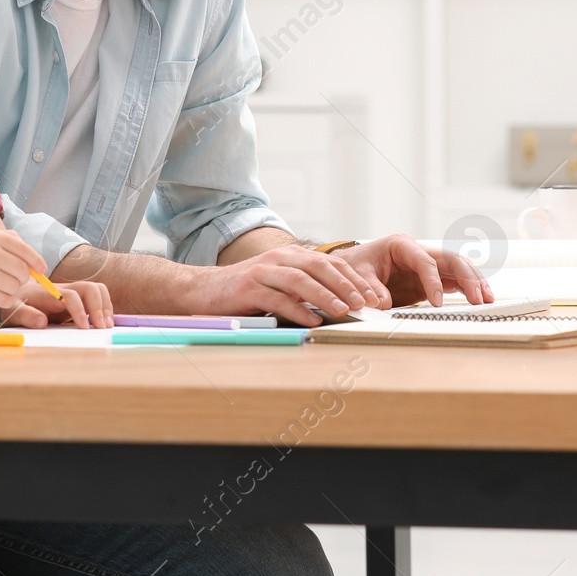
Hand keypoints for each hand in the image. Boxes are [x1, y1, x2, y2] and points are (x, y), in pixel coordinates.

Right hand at [0, 226, 46, 307]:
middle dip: (22, 276)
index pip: (25, 250)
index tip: (41, 269)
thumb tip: (32, 257)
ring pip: (16, 286)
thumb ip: (6, 240)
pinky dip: (5, 299)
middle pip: (24, 270)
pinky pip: (6, 299)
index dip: (37, 261)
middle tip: (12, 277)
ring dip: (12, 288)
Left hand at [0, 279, 114, 329]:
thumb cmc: (16, 303)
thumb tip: (42, 322)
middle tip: (102, 328)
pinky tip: (104, 322)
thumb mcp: (13, 311)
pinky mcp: (78, 299)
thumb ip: (26, 316)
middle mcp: (64, 290)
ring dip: (105, 306)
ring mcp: (73, 292)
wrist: (17, 292)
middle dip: (99, 307)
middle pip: (90, 288)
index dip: (80, 310)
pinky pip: (97, 297)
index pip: (71, 296)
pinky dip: (105, 308)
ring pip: (97, 290)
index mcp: (49, 293)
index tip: (84, 327)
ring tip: (107, 325)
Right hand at [194, 245, 383, 326]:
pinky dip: (297, 309)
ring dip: (325, 295)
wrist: (204, 289)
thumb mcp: (281, 283)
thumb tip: (344, 304)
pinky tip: (312, 320)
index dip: (354, 278)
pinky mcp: (247, 288)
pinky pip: (276, 298)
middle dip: (345, 285)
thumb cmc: (247, 289)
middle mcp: (279, 258)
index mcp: (292, 255)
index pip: (331, 263)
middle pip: (319, 267)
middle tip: (365, 303)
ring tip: (344, 311)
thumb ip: (307, 287)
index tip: (373, 296)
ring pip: (300, 280)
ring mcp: (262, 271)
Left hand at [336, 234, 494, 308]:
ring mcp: (427, 264)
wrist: (353, 268)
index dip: (433, 281)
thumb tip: (382, 302)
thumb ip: (370, 287)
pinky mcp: (430, 278)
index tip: (436, 302)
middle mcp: (419, 251)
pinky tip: (479, 299)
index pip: (425, 261)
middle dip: (467, 277)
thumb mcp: (357, 274)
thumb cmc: (356, 266)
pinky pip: (454, 281)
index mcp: (401, 245)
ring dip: (474, 282)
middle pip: (451, 259)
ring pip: (458, 268)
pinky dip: (468, 289)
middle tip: (478, 298)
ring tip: (487, 299)